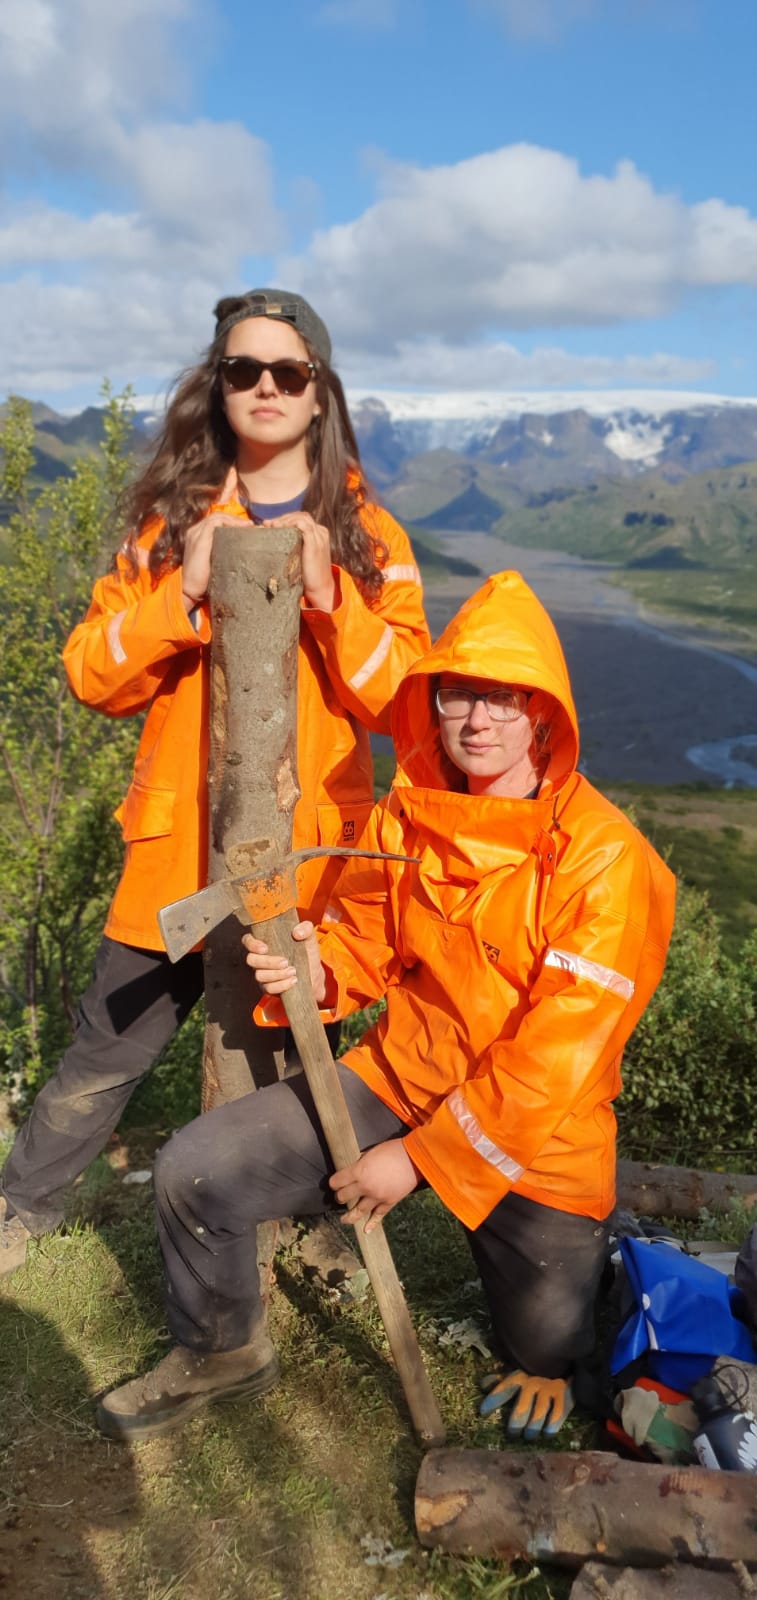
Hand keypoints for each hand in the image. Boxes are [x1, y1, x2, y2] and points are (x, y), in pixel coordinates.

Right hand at [181, 468, 239, 609]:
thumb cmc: (203, 581)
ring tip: (248, 526)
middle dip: (235, 519)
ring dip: (234, 520)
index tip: (246, 528)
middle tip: (251, 525)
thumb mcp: (213, 562)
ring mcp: (195, 534)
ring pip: (217, 517)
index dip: (231, 521)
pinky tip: (240, 529)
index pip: (215, 521)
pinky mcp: (199, 540)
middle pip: (217, 516)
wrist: (189, 590)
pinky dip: (229, 522)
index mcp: (196, 536)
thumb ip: (221, 552)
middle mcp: (194, 531)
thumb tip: (240, 550)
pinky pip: (215, 522)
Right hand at [242, 920, 326, 1003]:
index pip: (248, 940)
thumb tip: (297, 932)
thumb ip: (306, 928)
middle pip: (251, 960)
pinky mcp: (269, 987)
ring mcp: (263, 973)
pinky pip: (268, 988)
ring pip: (259, 975)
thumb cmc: (307, 953)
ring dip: (276, 974)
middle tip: (285, 962)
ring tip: (293, 971)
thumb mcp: (309, 938)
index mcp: (266, 942)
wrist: (314, 974)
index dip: (252, 944)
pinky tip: (292, 981)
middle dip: (268, 962)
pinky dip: (281, 985)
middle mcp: (260, 958)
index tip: (265, 948)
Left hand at [260, 510, 334, 611]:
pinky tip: (279, 528)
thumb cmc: (308, 577)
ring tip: (271, 526)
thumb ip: (294, 547)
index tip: (270, 525)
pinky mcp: (315, 542)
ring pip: (301, 518)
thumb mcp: (301, 557)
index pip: (302, 519)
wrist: (320, 589)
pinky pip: (303, 525)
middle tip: (267, 524)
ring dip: (284, 519)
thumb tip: (275, 541)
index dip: (285, 519)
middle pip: (301, 516)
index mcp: (319, 534)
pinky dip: (290, 523)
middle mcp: (321, 532)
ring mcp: (319, 536)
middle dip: (283, 518)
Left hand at [329, 1140, 419, 1232]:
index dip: (333, 1183)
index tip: (334, 1183)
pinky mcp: (389, 1202)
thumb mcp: (372, 1152)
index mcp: (359, 1171)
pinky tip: (366, 1230)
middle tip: (340, 1197)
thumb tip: (355, 1168)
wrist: (415, 1158)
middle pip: (344, 1196)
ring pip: (358, 1211)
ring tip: (344, 1219)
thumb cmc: (394, 1150)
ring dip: (349, 1216)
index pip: (337, 1181)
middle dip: (340, 1197)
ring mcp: (377, 1196)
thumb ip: (361, 1162)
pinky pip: (378, 1215)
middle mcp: (365, 1186)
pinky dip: (372, 1224)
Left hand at [479, 1369, 573, 1439]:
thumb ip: (501, 1381)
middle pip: (522, 1407)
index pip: (504, 1388)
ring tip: (528, 1436)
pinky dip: (551, 1426)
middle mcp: (534, 1383)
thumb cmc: (536, 1374)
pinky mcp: (565, 1397)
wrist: (565, 1362)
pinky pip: (557, 1415)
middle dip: (516, 1422)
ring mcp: (550, 1390)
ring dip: (533, 1428)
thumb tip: (482, 1385)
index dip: (493, 1399)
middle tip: (513, 1433)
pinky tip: (547, 1434)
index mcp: (520, 1377)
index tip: (482, 1412)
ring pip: (539, 1413)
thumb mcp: (519, 1374)